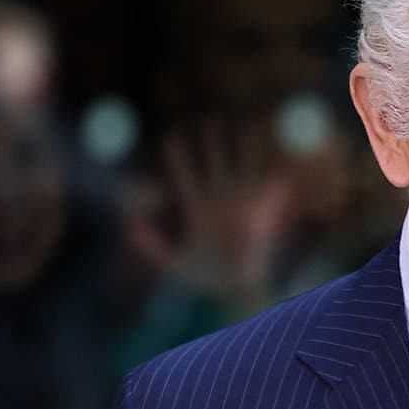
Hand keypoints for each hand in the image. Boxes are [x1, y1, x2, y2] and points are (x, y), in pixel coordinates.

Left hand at [125, 121, 295, 312]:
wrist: (234, 288)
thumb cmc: (204, 276)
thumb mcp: (175, 263)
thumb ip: (152, 246)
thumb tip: (130, 225)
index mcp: (198, 210)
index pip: (186, 179)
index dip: (179, 159)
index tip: (171, 136)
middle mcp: (219, 202)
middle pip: (215, 167)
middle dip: (212, 145)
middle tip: (209, 120)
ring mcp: (241, 206)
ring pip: (241, 170)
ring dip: (242, 150)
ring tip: (243, 127)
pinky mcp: (259, 215)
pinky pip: (266, 192)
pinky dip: (274, 178)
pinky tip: (277, 164)